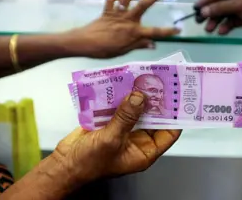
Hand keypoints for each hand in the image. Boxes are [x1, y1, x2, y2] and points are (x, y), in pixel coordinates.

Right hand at [53, 92, 180, 186]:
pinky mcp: (109, 122)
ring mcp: (122, 130)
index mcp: (144, 151)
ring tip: (141, 78)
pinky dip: (120, 96)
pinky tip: (122, 83)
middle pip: (152, 117)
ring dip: (137, 96)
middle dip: (154, 101)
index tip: (177, 98)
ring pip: (135, 110)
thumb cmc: (88, 163)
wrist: (64, 163)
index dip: (174, 116)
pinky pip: (119, 107)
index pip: (168, 132)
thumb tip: (140, 97)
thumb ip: (126, 117)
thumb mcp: (111, 140)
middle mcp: (136, 140)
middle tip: (158, 82)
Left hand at [76, 0, 179, 58]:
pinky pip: (112, 0)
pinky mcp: (107, 11)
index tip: (178, 29)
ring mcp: (117, 14)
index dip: (168, 31)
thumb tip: (154, 44)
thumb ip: (139, 45)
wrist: (84, 43)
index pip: (155, 32)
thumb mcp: (123, 51)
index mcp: (133, 33)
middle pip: (145, 5)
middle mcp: (128, 20)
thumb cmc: (104, 50)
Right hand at [194, 0, 241, 38]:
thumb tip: (203, 11)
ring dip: (216, 21)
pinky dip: (225, 26)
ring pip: (225, 14)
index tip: (197, 7)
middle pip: (221, 3)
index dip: (207, 0)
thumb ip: (220, 8)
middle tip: (200, 20)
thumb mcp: (239, 4)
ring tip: (209, 29)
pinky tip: (221, 31)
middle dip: (211, 13)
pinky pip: (231, 22)